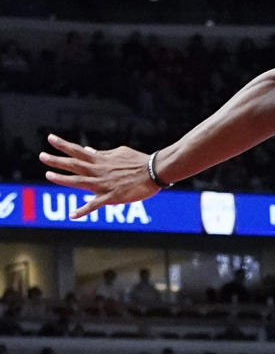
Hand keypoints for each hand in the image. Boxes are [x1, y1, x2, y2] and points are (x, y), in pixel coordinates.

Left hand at [40, 135, 158, 219]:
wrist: (154, 171)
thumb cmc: (139, 161)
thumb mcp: (119, 153)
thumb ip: (103, 154)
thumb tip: (90, 151)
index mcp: (101, 160)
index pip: (78, 150)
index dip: (63, 144)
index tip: (50, 138)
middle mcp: (98, 171)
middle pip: (73, 164)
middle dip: (56, 160)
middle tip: (41, 156)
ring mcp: (103, 184)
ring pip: (78, 182)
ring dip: (62, 179)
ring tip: (48, 175)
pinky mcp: (111, 197)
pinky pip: (94, 205)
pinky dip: (82, 210)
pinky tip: (72, 215)